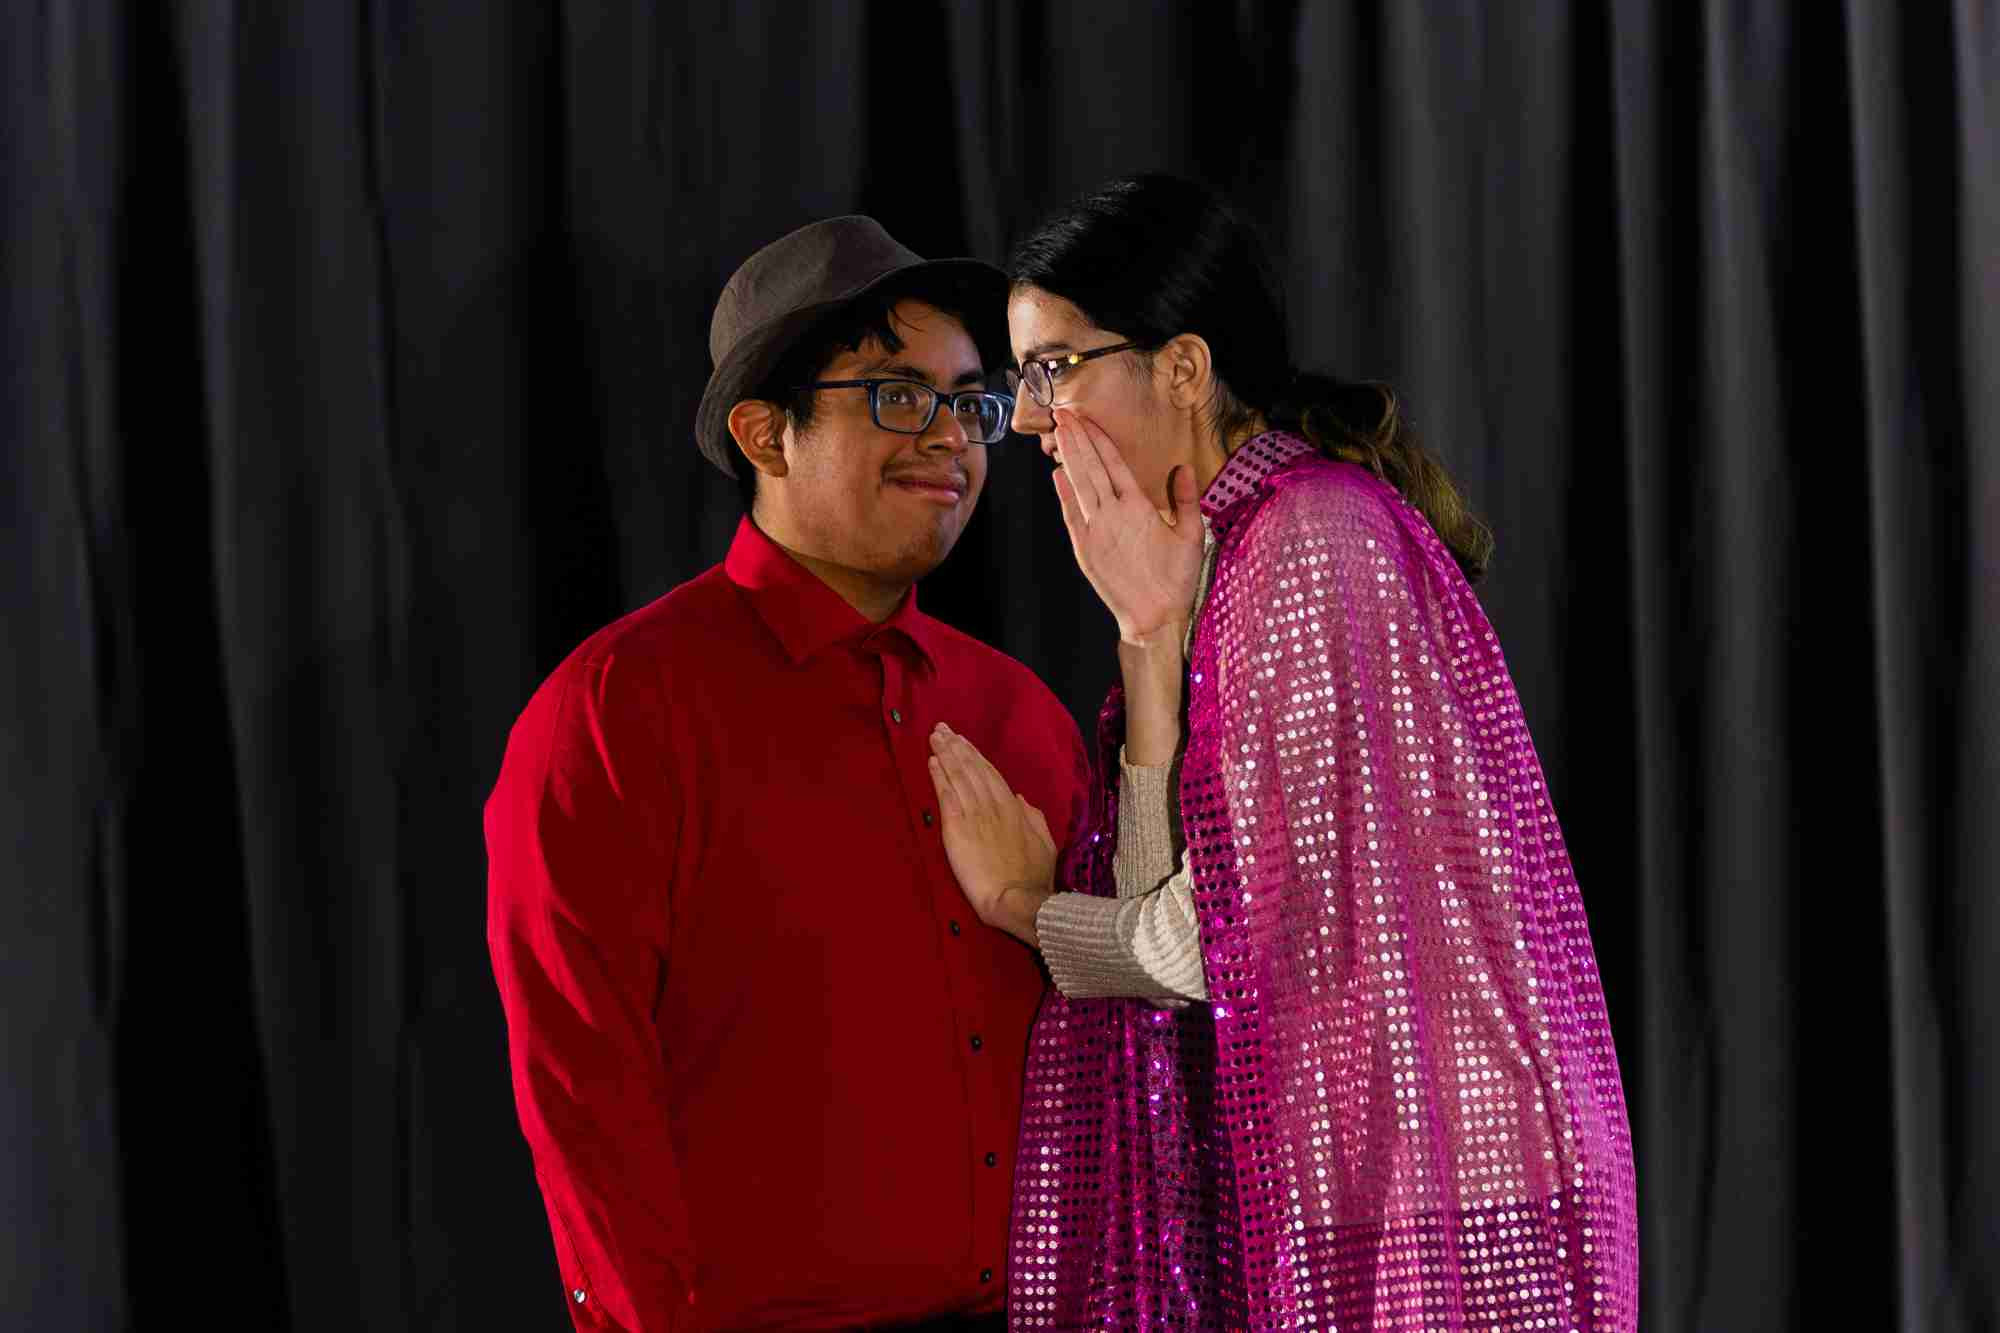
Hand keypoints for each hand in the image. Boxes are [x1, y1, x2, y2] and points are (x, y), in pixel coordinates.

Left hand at [925, 723, 1056, 946]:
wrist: (1017, 899)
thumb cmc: (1033, 877)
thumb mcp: (1045, 844)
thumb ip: (1034, 818)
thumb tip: (1020, 798)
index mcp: (1014, 809)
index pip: (991, 774)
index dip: (975, 756)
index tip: (963, 741)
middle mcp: (993, 806)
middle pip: (972, 769)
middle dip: (956, 747)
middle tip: (941, 729)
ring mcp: (974, 815)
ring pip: (958, 776)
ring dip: (945, 754)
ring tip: (934, 737)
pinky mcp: (956, 829)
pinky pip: (946, 796)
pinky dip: (938, 777)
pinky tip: (931, 763)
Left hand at [1050, 408, 1204, 647]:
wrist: (1152, 618)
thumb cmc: (1175, 579)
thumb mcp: (1192, 536)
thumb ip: (1187, 499)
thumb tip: (1182, 466)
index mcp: (1139, 507)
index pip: (1114, 462)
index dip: (1098, 437)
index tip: (1085, 418)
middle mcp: (1113, 514)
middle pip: (1090, 467)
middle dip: (1076, 438)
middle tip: (1062, 413)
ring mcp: (1095, 530)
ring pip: (1078, 485)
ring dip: (1067, 457)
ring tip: (1058, 433)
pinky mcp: (1084, 548)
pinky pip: (1070, 513)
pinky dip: (1063, 492)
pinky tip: (1057, 473)